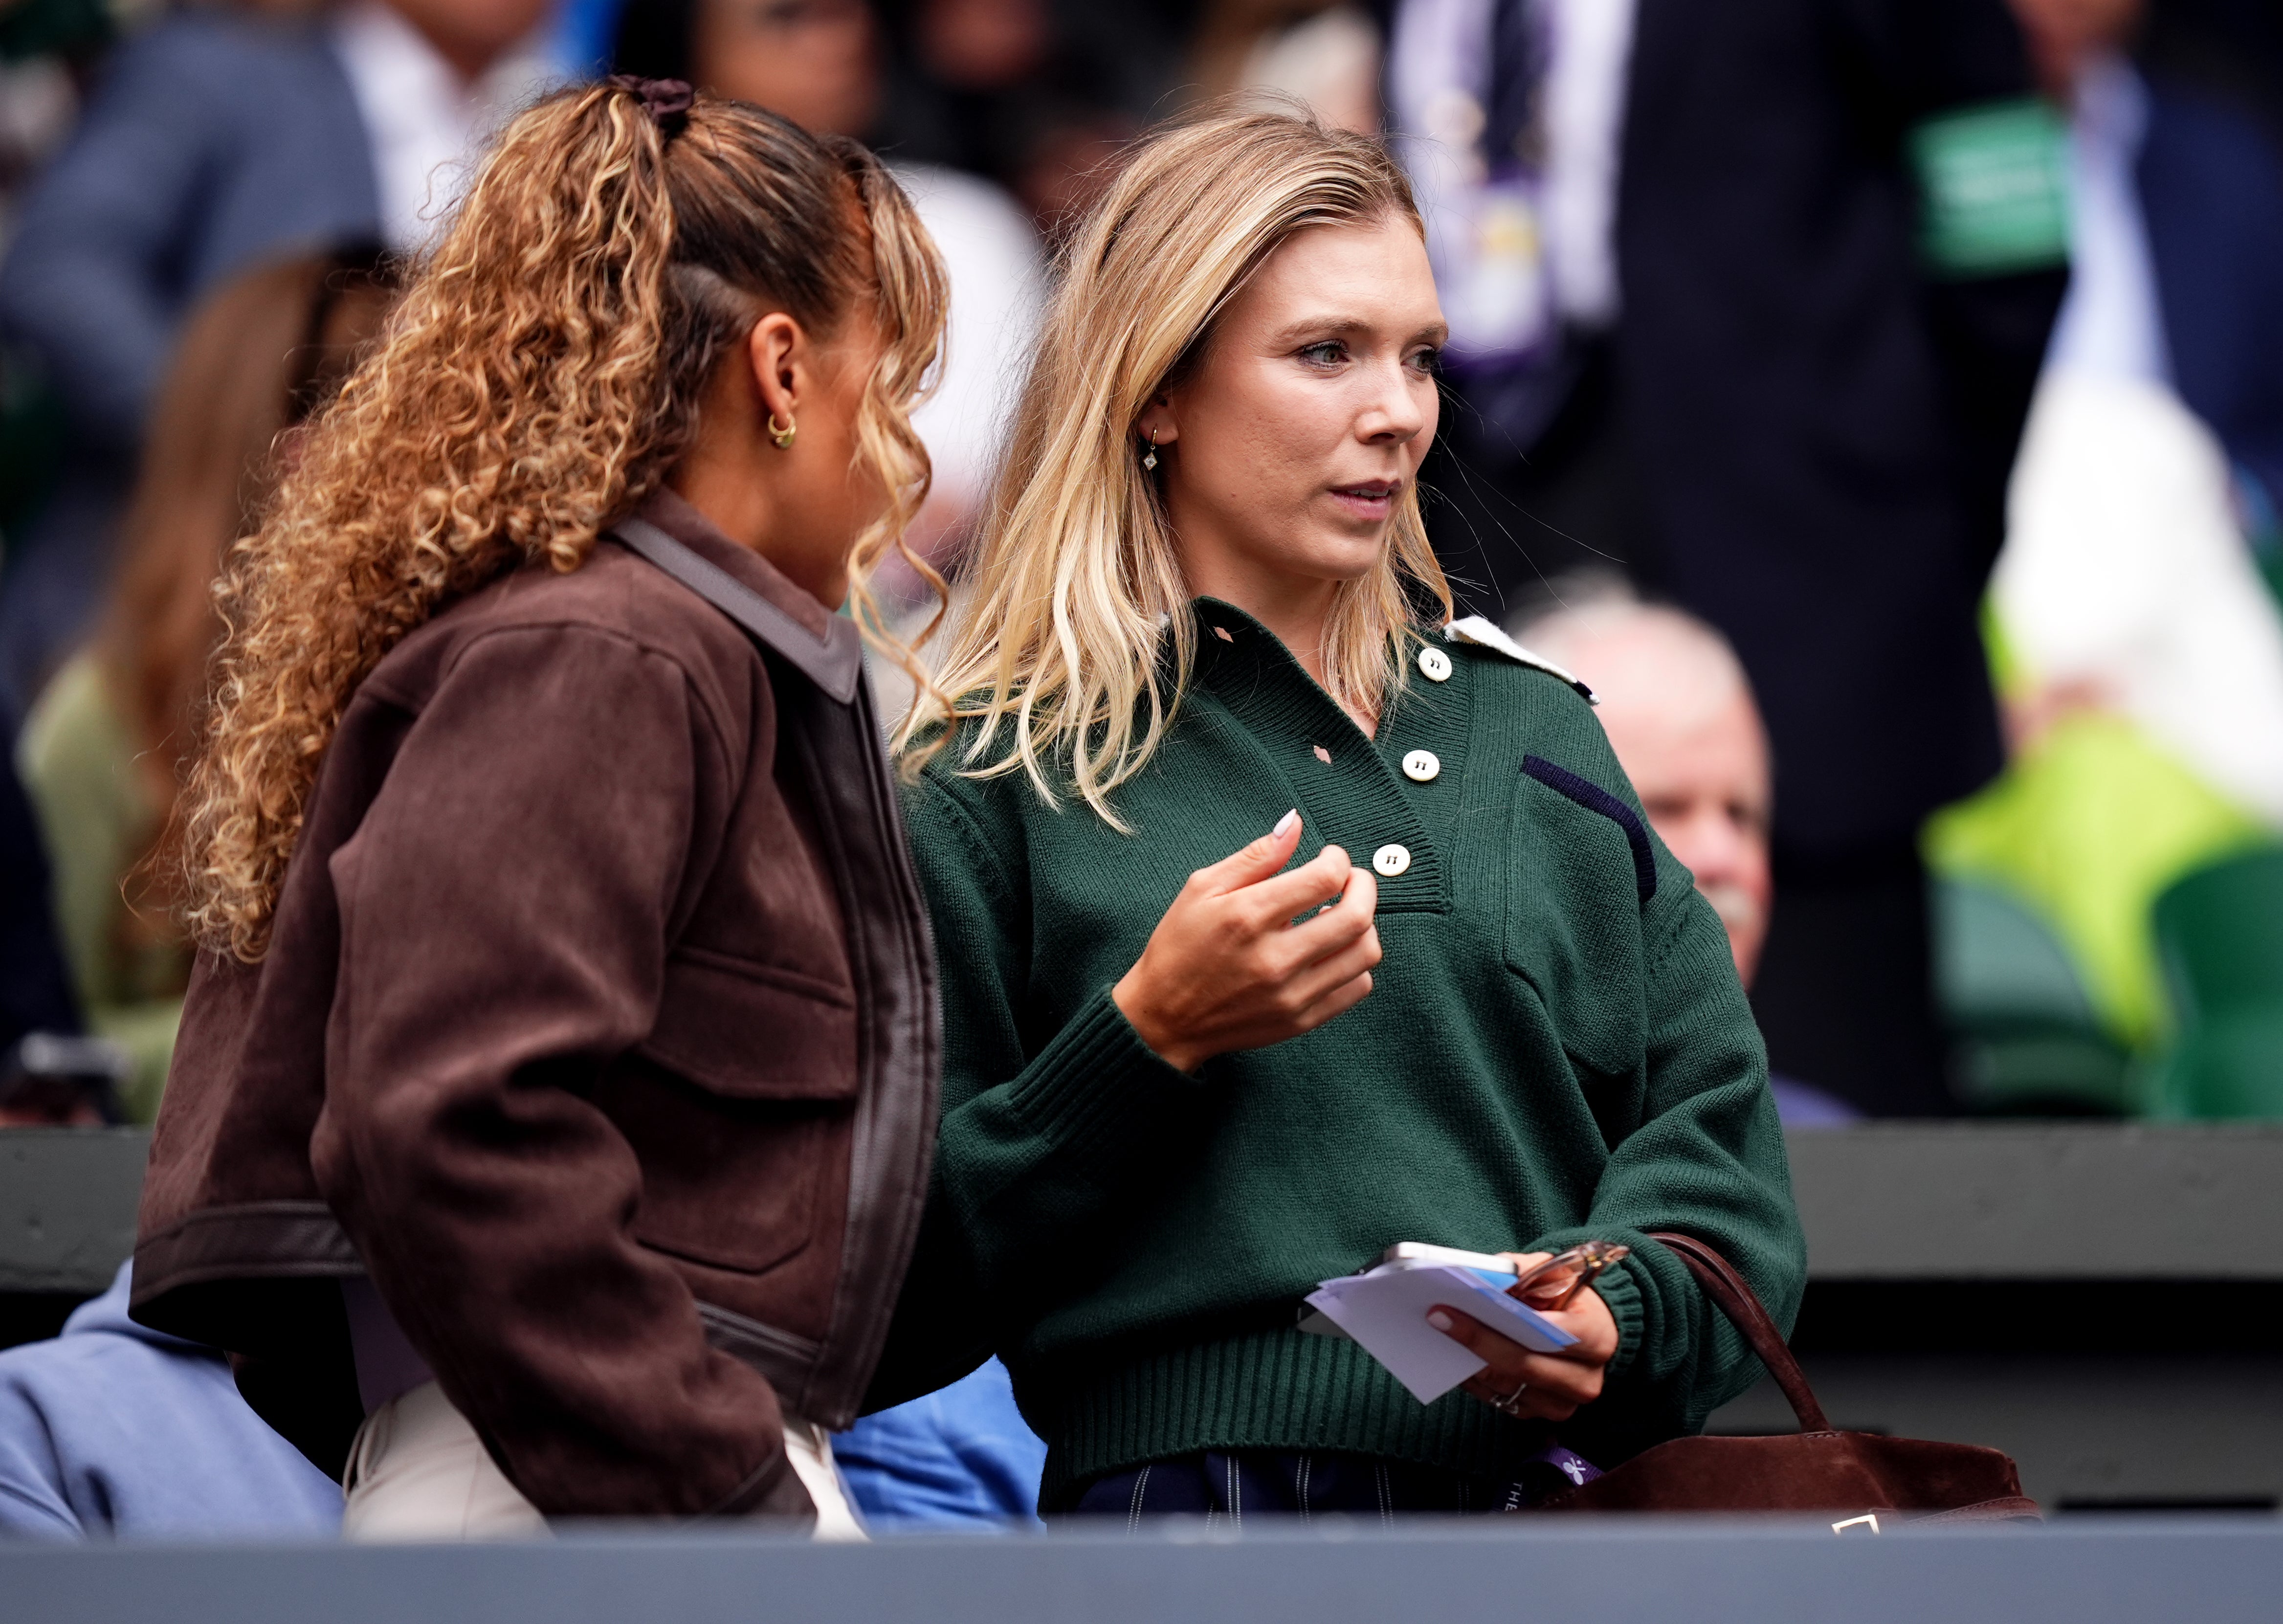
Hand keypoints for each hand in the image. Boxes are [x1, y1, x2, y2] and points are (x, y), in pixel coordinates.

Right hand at [1111, 811, 1380, 1072]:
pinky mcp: (1301, 1020)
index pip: (1325, 879)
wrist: (1164, 1019)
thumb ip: (1255, 856)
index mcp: (1248, 917)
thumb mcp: (1202, 889)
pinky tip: (1332, 951)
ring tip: (1340, 915)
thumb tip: (1294, 824)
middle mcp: (1274, 958)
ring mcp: (1291, 994)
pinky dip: (1355, 963)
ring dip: (1364, 925)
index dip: (1338, 860)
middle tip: (1352, 880)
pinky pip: (1357, 987)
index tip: (1330, 858)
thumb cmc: (1180, 947)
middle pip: (1356, 916)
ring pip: (1365, 953)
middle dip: (1364, 887)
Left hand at [1427, 1252, 1620, 1423]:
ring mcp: (1562, 1404)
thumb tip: (1485, 1279)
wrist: (1585, 1332)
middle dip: (1477, 1340)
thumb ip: (1524, 1272)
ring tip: (1439, 1333)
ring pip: (1506, 1386)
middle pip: (1523, 1365)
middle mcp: (1585, 1379)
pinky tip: (1453, 1354)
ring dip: (1469, 1360)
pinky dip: (1473, 1378)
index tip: (1464, 1305)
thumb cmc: (1566, 1298)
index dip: (1511, 1321)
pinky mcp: (1539, 1414)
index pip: (1551, 1334)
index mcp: (1598, 1337)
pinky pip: (1497, 1400)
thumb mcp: (1554, 1272)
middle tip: (1438, 1317)